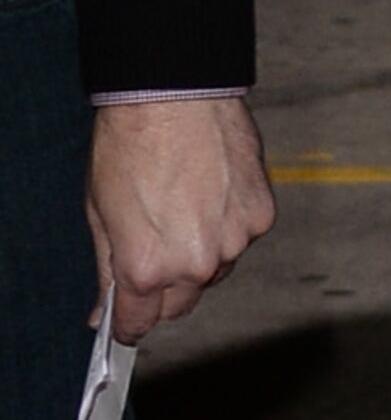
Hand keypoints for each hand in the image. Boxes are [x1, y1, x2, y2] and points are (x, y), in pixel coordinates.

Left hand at [88, 97, 274, 343]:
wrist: (175, 95)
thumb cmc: (132, 144)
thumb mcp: (101, 213)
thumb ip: (108, 268)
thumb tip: (106, 308)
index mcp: (148, 266)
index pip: (141, 322)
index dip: (129, 323)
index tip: (126, 323)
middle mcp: (196, 264)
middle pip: (182, 303)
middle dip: (164, 290)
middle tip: (153, 253)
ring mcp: (235, 242)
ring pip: (215, 271)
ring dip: (199, 256)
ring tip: (184, 210)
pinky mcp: (261, 217)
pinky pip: (241, 239)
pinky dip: (227, 227)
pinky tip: (209, 193)